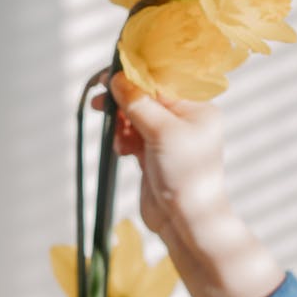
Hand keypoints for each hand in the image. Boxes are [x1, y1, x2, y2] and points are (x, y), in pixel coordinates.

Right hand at [93, 71, 284, 296]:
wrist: (185, 222)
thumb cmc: (185, 177)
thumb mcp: (162, 133)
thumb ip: (139, 103)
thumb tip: (118, 78)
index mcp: (197, 109)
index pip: (162, 80)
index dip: (134, 75)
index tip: (109, 73)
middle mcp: (185, 121)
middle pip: (146, 97)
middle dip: (123, 100)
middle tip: (100, 101)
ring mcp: (168, 139)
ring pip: (136, 117)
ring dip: (121, 123)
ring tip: (116, 136)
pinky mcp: (153, 156)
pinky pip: (132, 137)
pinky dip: (123, 139)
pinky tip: (122, 149)